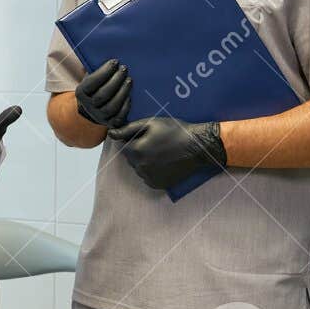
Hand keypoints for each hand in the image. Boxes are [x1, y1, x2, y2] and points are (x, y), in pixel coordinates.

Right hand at [74, 58, 131, 127]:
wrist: (93, 110)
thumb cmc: (96, 87)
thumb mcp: (90, 77)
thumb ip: (94, 67)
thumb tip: (100, 52)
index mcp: (81, 93)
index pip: (92, 82)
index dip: (104, 72)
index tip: (115, 62)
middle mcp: (88, 107)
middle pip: (103, 95)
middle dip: (115, 80)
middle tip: (124, 69)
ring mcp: (99, 117)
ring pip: (112, 106)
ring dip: (122, 92)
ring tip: (129, 80)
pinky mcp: (111, 124)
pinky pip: (119, 116)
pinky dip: (125, 106)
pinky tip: (129, 95)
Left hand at [108, 117, 225, 189]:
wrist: (198, 147)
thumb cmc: (175, 131)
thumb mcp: (152, 123)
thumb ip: (128, 129)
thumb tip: (111, 133)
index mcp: (136, 151)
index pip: (124, 146)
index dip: (135, 139)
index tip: (149, 136)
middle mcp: (140, 167)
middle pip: (131, 158)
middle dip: (139, 150)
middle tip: (157, 143)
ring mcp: (149, 177)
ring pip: (139, 168)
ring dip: (145, 161)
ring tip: (162, 152)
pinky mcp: (158, 184)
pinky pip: (148, 177)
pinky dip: (152, 171)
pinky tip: (164, 162)